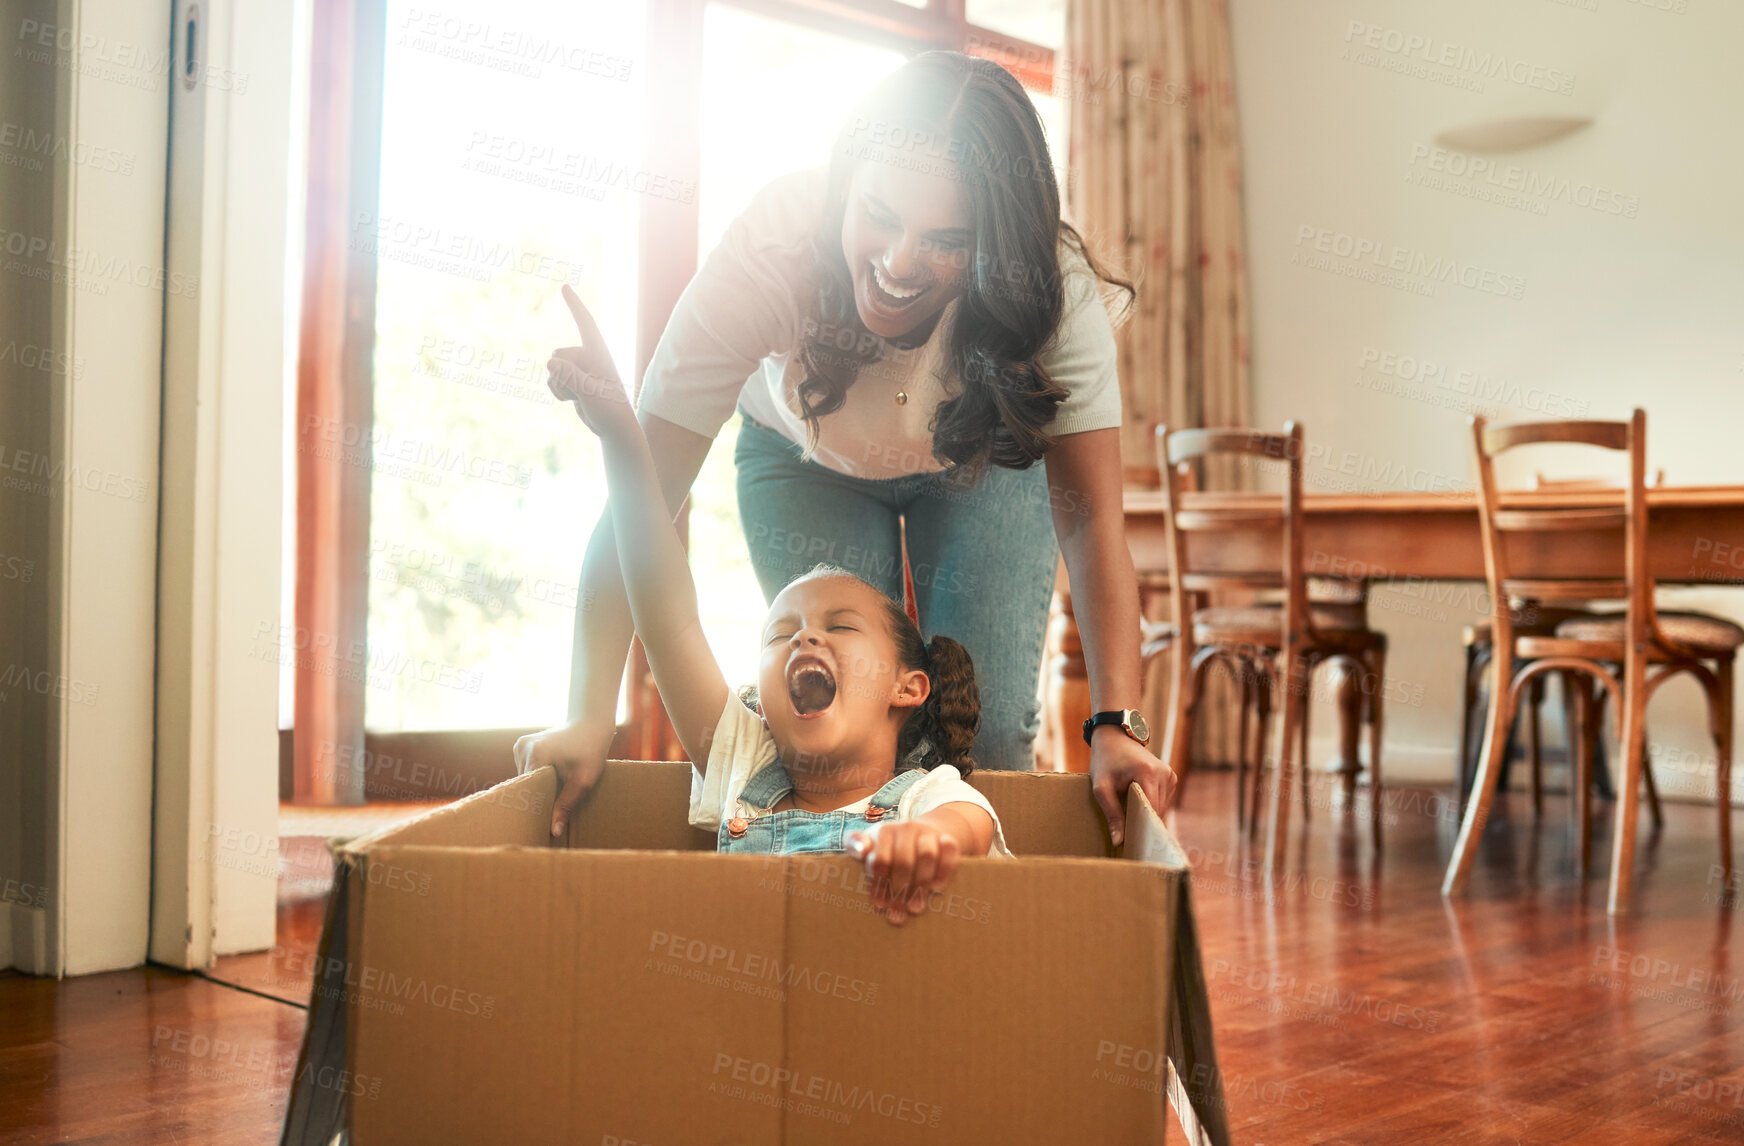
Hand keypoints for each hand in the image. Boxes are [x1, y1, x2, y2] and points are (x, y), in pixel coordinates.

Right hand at [513, 716, 613, 837]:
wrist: (591, 723)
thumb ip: (566, 805)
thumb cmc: (591, 750)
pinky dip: (536, 777)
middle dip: (536, 797)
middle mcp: (522, 747)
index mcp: (535, 754)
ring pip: (524, 778)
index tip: (544, 821)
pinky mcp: (522, 744)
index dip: (536, 806)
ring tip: (552, 793)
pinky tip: (550, 780)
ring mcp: (520, 744)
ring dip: (536, 787)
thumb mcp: (583, 781)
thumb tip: (554, 832)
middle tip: (550, 811)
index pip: (527, 790)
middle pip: (524, 784)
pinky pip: (526, 769)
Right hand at [547, 283, 635, 435]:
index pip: (585, 323)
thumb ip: (569, 376)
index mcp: (598, 353)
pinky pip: (553, 381)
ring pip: (552, 369)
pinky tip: (575, 401)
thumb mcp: (589, 393)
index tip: (565, 287)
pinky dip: (559, 393)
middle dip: (561, 373)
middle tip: (583, 391)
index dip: (575, 305)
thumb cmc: (609, 409)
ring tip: (582, 398)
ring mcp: (579, 369)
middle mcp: (588, 357)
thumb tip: (549, 361)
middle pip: (558, 354)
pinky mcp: (573, 381)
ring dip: (560, 386)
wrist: (614, 428)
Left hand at [846, 819, 961, 925]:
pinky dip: (944, 872)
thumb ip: (858, 847)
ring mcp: (928, 832)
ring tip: (915, 906)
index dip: (879, 885)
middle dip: (901, 890)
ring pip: (927, 856)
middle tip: (899, 911)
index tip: (880, 904)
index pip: (881, 860)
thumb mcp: (872, 845)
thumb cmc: (891, 847)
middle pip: (904, 861)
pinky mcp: (947, 839)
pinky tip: (936, 889)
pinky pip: (949, 853)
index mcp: (885, 831)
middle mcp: (907, 828)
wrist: (923, 834)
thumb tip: (859, 850)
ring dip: (921, 884)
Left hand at [1089, 727, 1176, 847]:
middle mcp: (1165, 774)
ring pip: (1161, 808)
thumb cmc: (1105, 761)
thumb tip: (1119, 842)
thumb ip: (1111, 814)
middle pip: (1158, 811)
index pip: (1151, 810)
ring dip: (1147, 814)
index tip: (1132, 844)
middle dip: (1143, 823)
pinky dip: (1151, 806)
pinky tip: (1137, 805)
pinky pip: (1162, 801)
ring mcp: (1170, 775)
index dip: (1142, 828)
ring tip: (1130, 818)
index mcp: (1149, 774)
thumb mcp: (1101, 787)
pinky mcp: (1170, 777)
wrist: (1114, 737)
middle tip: (1127, 837)